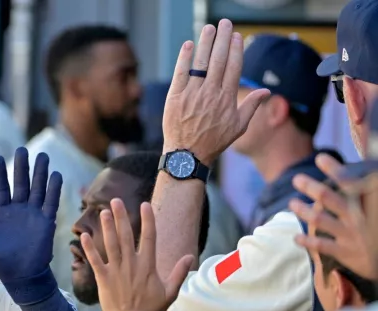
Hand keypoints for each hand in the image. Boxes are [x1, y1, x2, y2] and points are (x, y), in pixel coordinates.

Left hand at [0, 148, 61, 303]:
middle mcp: (19, 210)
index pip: (2, 188)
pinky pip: (51, 202)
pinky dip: (54, 189)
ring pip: (37, 188)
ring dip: (40, 172)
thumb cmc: (1, 263)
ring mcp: (34, 214)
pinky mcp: (47, 222)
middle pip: (21, 183)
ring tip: (42, 156)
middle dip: (21, 166)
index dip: (0, 173)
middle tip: (22, 149)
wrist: (22, 277)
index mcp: (3, 214)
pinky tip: (55, 175)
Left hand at [81, 199, 193, 310]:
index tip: (144, 205)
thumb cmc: (151, 310)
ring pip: (110, 244)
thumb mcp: (170, 292)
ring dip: (106, 227)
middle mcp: (131, 264)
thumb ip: (179, 273)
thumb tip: (190, 257)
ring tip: (103, 212)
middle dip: (121, 217)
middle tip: (116, 201)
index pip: (149, 237)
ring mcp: (116, 270)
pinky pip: (94, 260)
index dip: (147, 220)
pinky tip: (84, 235)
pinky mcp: (102, 278)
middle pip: (126, 236)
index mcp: (148, 265)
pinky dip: (89, 248)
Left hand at [161, 19, 270, 166]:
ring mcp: (192, 94)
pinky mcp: (175, 97)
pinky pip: (180, 73)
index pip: (233, 67)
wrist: (187, 156)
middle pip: (218, 60)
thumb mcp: (238, 127)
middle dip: (222, 39)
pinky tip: (188, 45)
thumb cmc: (213, 142)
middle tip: (224, 23)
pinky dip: (184, 58)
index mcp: (227, 98)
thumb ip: (251, 106)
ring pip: (200, 63)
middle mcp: (210, 93)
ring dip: (205, 43)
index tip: (236, 36)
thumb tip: (267, 91)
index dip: (235, 49)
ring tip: (209, 28)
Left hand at [289, 153, 377, 279]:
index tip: (320, 158)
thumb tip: (364, 159)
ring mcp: (351, 235)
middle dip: (310, 187)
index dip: (336, 169)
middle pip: (329, 198)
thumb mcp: (374, 202)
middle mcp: (359, 217)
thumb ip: (365, 186)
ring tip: (292, 203)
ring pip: (320, 219)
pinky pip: (321, 246)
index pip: (352, 182)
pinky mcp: (346, 253)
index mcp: (369, 203)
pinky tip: (296, 237)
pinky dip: (307, 241)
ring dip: (303, 210)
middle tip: (296, 179)